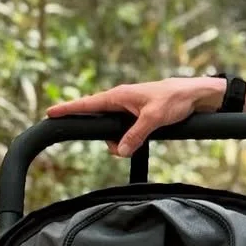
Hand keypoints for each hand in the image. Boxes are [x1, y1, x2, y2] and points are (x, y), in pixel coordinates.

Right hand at [47, 77, 218, 156]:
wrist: (195, 95)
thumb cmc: (175, 99)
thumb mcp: (154, 119)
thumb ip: (135, 134)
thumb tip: (120, 150)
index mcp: (119, 95)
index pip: (87, 103)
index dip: (68, 109)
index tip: (50, 112)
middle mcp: (121, 100)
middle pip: (99, 122)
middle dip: (106, 138)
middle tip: (121, 147)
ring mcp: (129, 108)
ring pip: (113, 130)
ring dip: (121, 141)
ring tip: (138, 142)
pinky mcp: (138, 115)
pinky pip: (125, 131)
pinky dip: (129, 139)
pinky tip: (139, 141)